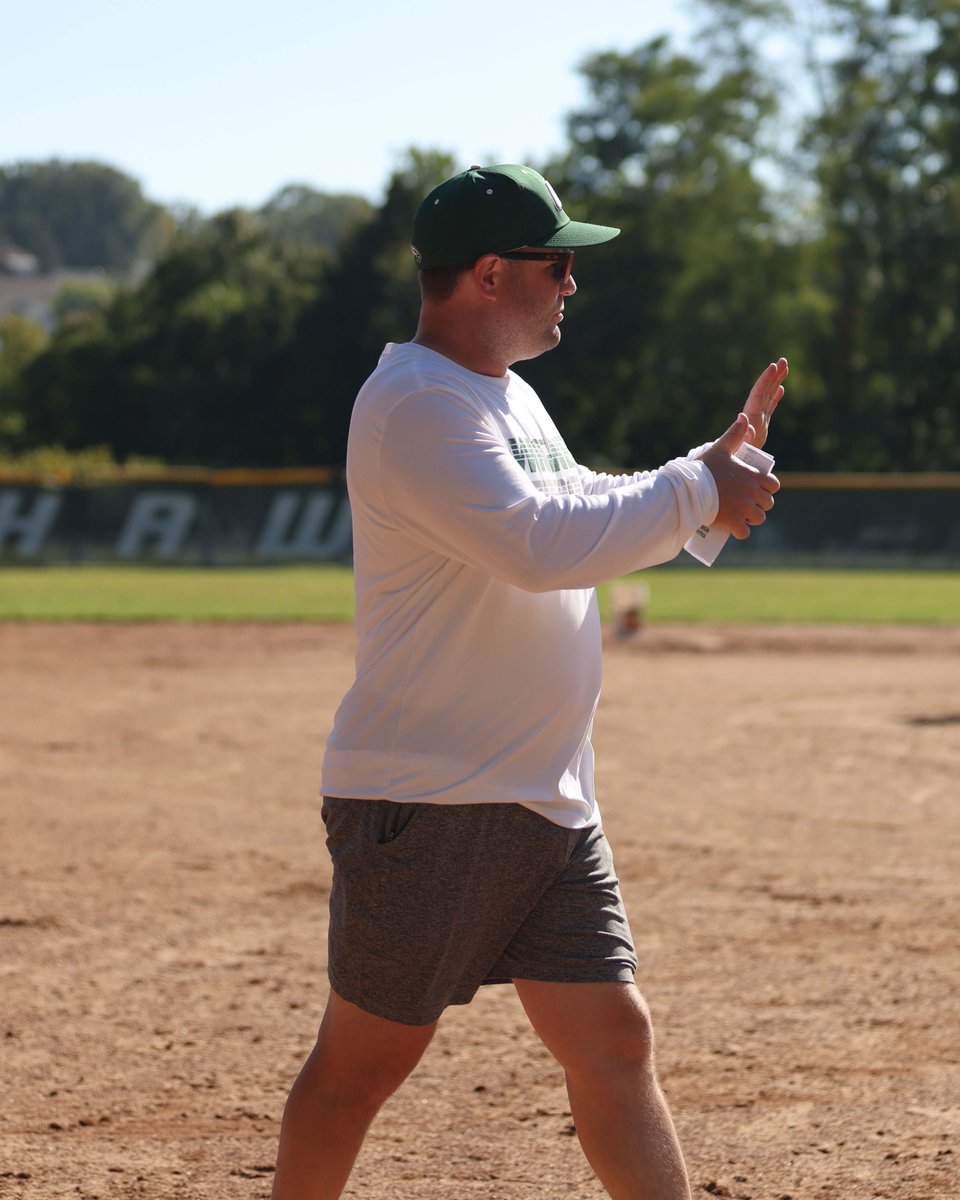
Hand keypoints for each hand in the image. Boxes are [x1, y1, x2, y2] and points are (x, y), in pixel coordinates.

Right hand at [698, 414, 779, 538]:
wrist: (689, 489)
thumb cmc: (705, 469)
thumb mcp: (720, 448)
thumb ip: (734, 433)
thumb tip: (744, 416)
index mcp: (753, 477)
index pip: (774, 485)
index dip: (767, 488)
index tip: (757, 488)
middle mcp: (752, 494)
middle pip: (768, 504)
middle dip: (760, 504)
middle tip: (747, 503)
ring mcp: (744, 510)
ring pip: (758, 518)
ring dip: (752, 518)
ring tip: (742, 516)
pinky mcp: (734, 523)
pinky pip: (745, 532)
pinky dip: (741, 532)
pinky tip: (735, 529)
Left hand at [742, 357, 787, 448]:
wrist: (731, 463)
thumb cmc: (733, 456)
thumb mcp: (739, 446)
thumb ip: (744, 433)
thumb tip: (743, 416)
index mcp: (750, 417)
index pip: (758, 395)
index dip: (765, 381)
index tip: (772, 366)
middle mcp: (755, 415)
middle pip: (765, 392)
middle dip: (773, 376)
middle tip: (782, 360)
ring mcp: (758, 419)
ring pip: (769, 397)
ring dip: (775, 382)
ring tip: (783, 367)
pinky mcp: (762, 426)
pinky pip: (770, 408)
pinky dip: (775, 397)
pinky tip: (780, 388)